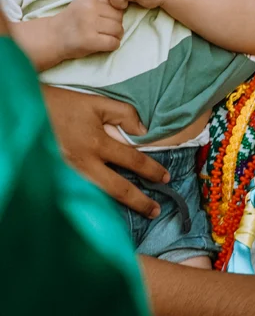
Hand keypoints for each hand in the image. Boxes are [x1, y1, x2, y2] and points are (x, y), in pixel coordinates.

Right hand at [42, 87, 168, 217]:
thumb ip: (123, 114)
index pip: (132, 161)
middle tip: (154, 211)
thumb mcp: (95, 103)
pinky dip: (96, 204)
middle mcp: (84, 164)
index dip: (151, 170)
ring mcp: (69, 176)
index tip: (165, 178)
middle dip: (139, 202)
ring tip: (136, 213)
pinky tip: (105, 211)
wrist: (27, 111)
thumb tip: (143, 131)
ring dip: (119, 207)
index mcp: (96, 143)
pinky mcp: (58, 181)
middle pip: (117, 189)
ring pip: (99, 198)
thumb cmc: (62, 105)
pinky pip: (82, 196)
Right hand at [61, 0, 124, 58]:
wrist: (53, 36)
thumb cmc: (72, 20)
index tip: (105, 19)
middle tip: (107, 31)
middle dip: (116, 25)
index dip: (113, 13)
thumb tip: (124, 7)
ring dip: (116, 36)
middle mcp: (90, 8)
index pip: (115, 4)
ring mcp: (90, 24)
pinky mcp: (90, 40)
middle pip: (119, 17)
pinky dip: (113, 45)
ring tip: (106, 37)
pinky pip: (113, 43)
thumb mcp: (84, 3)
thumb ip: (101, 2)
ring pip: (118, 30)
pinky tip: (105, 45)